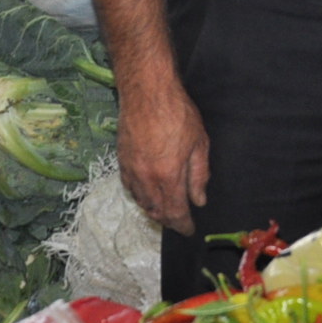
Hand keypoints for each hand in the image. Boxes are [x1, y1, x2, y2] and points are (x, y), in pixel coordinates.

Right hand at [118, 82, 209, 233]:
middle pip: (156, 211)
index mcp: (168, 176)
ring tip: (165, 211)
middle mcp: (146, 179)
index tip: (189, 230)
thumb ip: (199, 175)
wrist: (146, 91)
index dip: (183, 225)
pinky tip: (147, 193)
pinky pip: (129, 187)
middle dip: (168, 220)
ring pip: (141, 201)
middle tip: (179, 221)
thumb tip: (198, 200)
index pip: (175, 212)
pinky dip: (140, 196)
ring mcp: (131, 170)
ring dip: (153, 210)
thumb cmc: (178, 113)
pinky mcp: (121, 160)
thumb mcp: (199, 143)